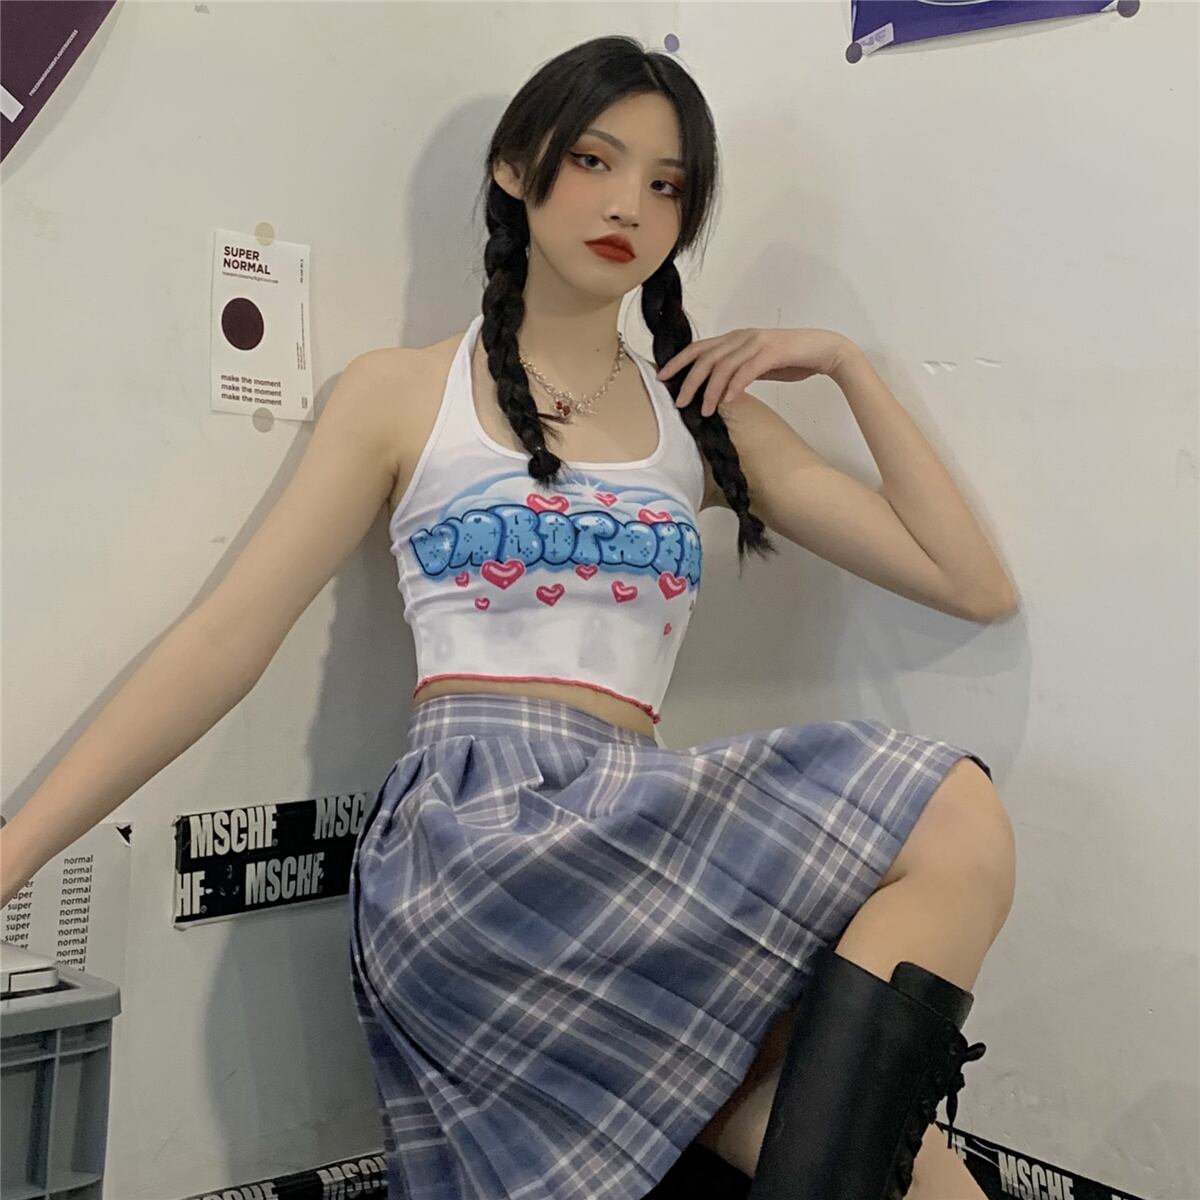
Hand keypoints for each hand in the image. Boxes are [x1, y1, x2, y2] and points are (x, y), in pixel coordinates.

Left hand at [656, 327, 858, 417]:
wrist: (824, 350)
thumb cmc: (791, 359)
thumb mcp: (757, 364)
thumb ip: (736, 372)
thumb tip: (717, 392)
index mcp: (735, 338)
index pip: (699, 348)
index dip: (678, 362)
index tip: (662, 378)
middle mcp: (742, 336)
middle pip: (705, 358)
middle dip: (689, 381)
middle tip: (679, 403)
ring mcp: (757, 342)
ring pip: (723, 366)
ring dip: (710, 390)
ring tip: (704, 410)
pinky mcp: (772, 351)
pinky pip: (747, 370)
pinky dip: (735, 386)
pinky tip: (728, 401)